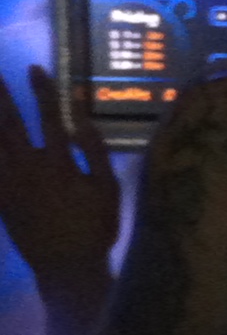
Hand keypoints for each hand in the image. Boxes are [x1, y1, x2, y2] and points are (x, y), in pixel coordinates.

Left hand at [0, 67, 121, 306]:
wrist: (67, 267)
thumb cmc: (95, 228)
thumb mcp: (108, 190)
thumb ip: (96, 153)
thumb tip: (83, 121)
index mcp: (59, 163)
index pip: (50, 118)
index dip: (42, 91)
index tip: (34, 68)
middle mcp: (28, 168)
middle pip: (10, 125)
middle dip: (0, 98)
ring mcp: (9, 184)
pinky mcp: (0, 199)